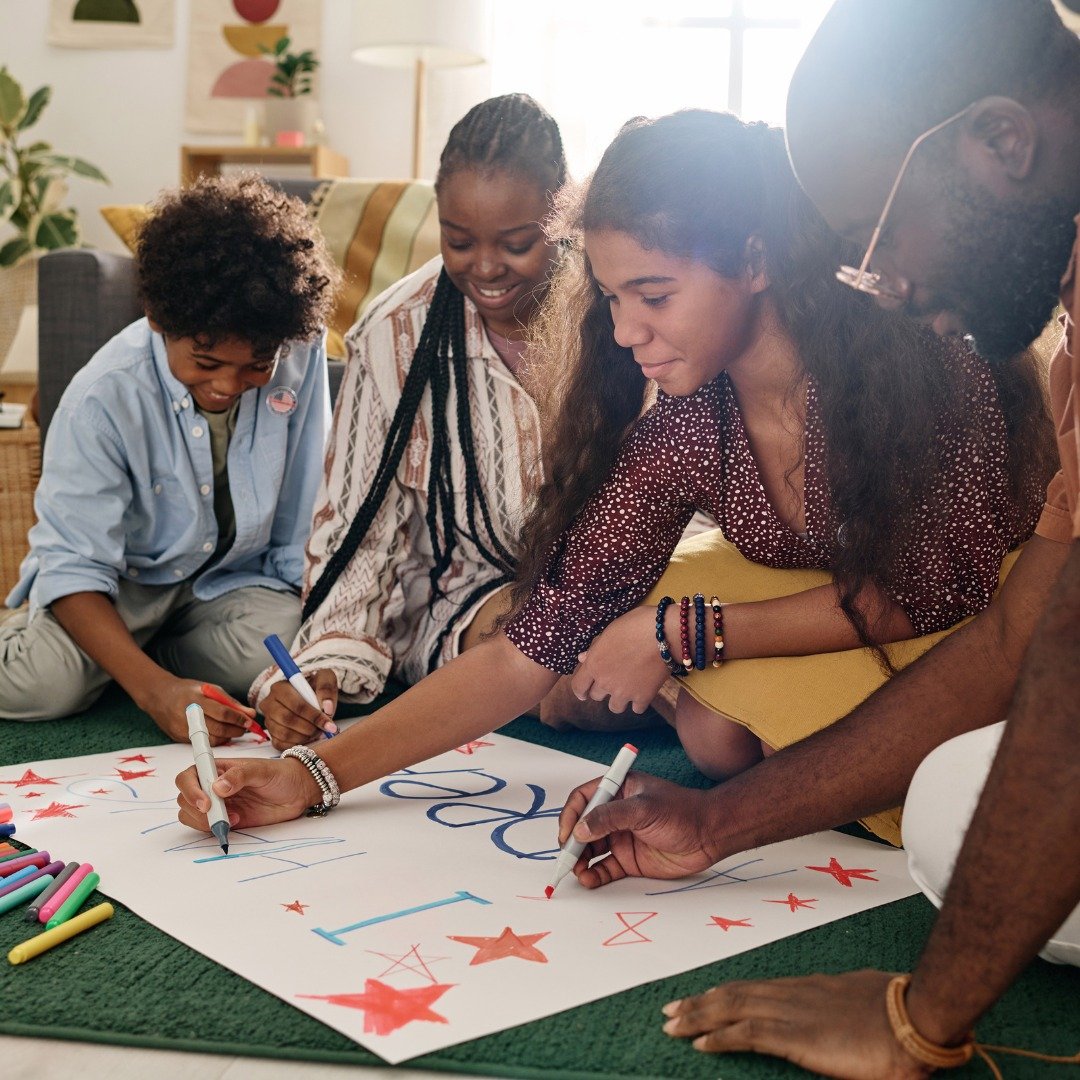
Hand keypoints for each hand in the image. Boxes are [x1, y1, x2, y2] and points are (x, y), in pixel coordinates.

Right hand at [141, 676, 251, 744]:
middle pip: (218, 729)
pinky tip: (222, 733)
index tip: (250, 720)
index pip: (222, 713)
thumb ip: (230, 702)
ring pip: (212, 739)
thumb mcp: (209, 689)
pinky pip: (204, 743)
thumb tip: (249, 714)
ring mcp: (183, 729)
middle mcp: (189, 716)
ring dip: (228, 736)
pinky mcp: (180, 738)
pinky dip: (216, 739)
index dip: (238, 718)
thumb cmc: (188, 691)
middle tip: (245, 727)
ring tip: (235, 730)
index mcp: (197, 700)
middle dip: (236, 730)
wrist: (160, 697)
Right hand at [175, 756, 321, 830]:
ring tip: (232, 818)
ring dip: (203, 822)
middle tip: (220, 814)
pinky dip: (214, 830)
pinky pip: (207, 828)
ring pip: (190, 816)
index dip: (190, 790)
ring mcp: (218, 805)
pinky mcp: (226, 820)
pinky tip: (236, 823)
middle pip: (185, 799)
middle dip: (196, 810)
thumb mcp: (262, 769)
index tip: (205, 802)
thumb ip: (240, 775)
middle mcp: (212, 786)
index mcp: (217, 769)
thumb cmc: (280, 773)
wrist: (297, 792)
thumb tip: (217, 787)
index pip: (189, 776)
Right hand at [260, 668, 338, 749]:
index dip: (314, 716)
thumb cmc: (316, 687)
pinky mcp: (271, 734)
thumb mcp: (325, 679)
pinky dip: (297, 744)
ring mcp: (268, 720)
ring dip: (305, 737)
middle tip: (324, 730)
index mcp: (280, 687)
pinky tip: (309, 738)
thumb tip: (327, 708)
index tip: (329, 724)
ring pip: (284, 734)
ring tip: (318, 732)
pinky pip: (281, 744)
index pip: (296, 705)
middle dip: (310, 728)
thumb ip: (326, 688)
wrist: (310, 696)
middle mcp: (269, 703)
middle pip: (288, 720)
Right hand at [558, 771, 721, 885]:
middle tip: (567, 858)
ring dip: (580, 861)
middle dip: (572, 843)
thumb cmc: (681, 812)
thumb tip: (580, 830)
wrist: (710, 836)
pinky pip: (604, 868)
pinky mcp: (629, 859)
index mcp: (617, 790)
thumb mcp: (643, 808)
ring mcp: (621, 837)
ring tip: (577, 871)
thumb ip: (610, 817)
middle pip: (583, 827)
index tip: (567, 833)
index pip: (584, 799)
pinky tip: (589, 879)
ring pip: (590, 850)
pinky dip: (594, 875)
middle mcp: (615, 814)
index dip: (571, 815)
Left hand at [572, 606, 670, 713]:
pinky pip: (636, 709)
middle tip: (613, 680)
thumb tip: (582, 658)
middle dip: (602, 689)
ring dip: (619, 700)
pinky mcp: (643, 698)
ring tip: (627, 689)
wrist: (664, 635)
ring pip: (615, 707)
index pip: (578, 686)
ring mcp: (624, 692)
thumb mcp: (609, 632)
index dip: (580, 690)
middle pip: (596, 696)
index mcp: (594, 664)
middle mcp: (605, 682)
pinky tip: (643, 692)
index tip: (583, 693)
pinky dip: (639, 702)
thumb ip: (595, 648)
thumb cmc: (635, 626)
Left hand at [660, 970, 927, 1078]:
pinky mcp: (796, 1036)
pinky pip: (748, 1033)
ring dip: (698, 1016)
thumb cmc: (898, 1017)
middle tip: (670, 1009)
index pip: (755, 988)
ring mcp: (792, 1012)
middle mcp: (793, 993)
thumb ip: (843, 1015)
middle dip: (700, 1003)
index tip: (701, 997)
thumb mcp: (863, 1010)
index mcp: (809, 988)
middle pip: (735, 993)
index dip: (725, 993)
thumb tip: (842, 1025)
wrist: (914, 1018)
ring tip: (672, 1024)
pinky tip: (700, 1044)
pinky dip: (720, 1036)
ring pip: (732, 1008)